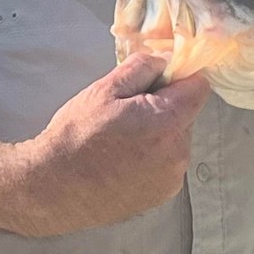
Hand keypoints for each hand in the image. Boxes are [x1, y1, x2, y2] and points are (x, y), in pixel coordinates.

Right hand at [15, 54, 210, 235]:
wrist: (54, 188)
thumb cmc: (76, 136)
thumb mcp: (105, 89)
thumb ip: (143, 67)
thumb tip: (167, 59)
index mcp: (167, 121)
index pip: (198, 87)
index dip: (179, 78)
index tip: (157, 81)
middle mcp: (178, 152)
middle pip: (187, 114)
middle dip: (165, 107)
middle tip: (127, 112)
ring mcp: (172, 178)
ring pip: (177, 140)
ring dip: (159, 134)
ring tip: (121, 140)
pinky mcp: (162, 194)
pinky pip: (168, 164)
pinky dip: (153, 158)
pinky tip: (124, 161)